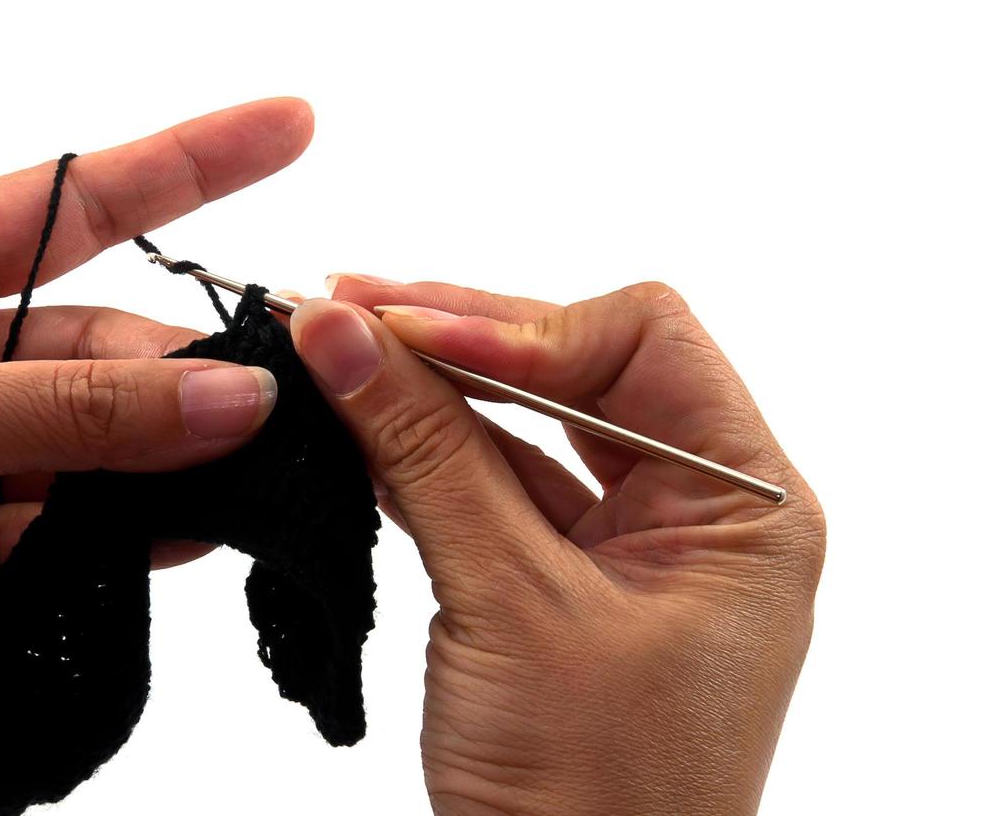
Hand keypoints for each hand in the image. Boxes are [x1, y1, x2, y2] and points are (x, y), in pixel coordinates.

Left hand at [0, 98, 312, 814]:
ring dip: (174, 456)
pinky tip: (196, 531)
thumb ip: (75, 409)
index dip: (188, 163)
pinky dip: (138, 532)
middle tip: (276, 398)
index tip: (288, 127)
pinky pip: (79, 528)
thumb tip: (224, 396)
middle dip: (187, 366)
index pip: (73, 203)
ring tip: (259, 468)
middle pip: (104, 343)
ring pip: (103, 441)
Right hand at [289, 278, 825, 814]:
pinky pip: (492, 488)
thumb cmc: (595, 801)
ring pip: (525, 427)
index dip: (522, 324)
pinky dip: (422, 456)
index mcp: (744, 506)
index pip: (641, 341)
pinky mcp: (559, 586)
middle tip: (346, 310)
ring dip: (430, 392)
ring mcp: (625, 551)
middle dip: (460, 339)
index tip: (407, 329)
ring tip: (333, 356)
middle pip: (577, 368)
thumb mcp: (508, 603)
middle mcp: (697, 513)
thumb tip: (342, 332)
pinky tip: (356, 428)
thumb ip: (424, 454)